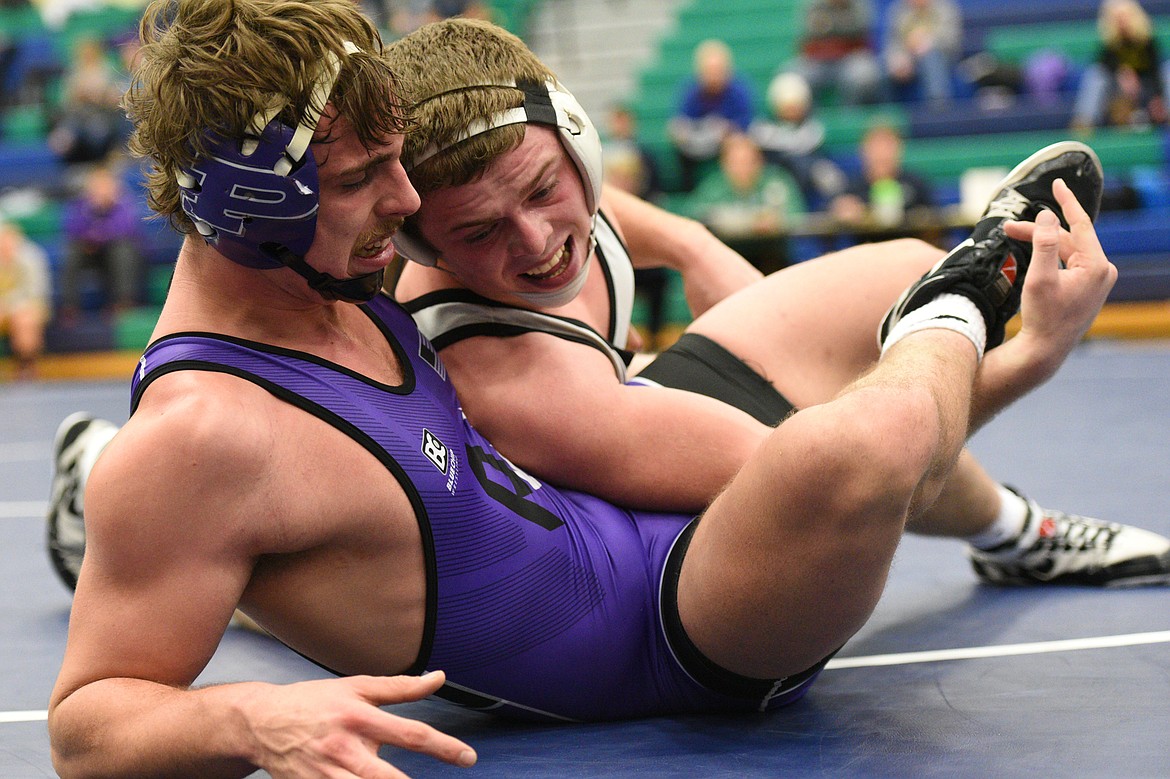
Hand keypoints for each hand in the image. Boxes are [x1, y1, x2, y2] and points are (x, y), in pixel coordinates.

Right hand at [248, 671, 475, 777]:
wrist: (262, 722)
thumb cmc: (316, 702)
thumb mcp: (357, 686)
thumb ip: (401, 687)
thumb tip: (439, 677)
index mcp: (359, 717)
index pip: (411, 734)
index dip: (443, 747)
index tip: (468, 758)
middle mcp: (344, 748)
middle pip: (387, 777)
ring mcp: (326, 775)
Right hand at [1003, 177, 1116, 368]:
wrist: (1044, 350)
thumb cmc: (1043, 317)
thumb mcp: (1040, 277)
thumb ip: (1044, 243)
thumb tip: (1048, 215)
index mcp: (1097, 266)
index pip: (1081, 224)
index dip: (1066, 202)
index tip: (1057, 184)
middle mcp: (1102, 271)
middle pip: (1066, 240)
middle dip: (1038, 232)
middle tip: (1008, 229)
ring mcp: (1095, 281)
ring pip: (1065, 252)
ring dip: (1040, 244)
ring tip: (1012, 238)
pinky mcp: (1086, 289)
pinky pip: (1067, 263)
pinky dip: (1048, 257)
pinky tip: (1031, 255)